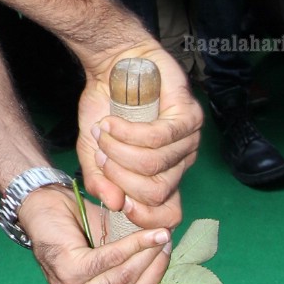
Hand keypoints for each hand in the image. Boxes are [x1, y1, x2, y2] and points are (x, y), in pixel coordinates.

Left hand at [18, 187, 168, 283]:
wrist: (47, 210)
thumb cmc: (80, 239)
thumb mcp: (109, 269)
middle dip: (156, 273)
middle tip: (169, 249)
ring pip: (125, 278)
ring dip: (149, 255)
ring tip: (164, 237)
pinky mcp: (71, 271)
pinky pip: (115, 259)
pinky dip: (138, 244)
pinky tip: (154, 234)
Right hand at [76, 43, 201, 230]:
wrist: (112, 67)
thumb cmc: (105, 109)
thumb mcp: (93, 151)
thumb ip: (100, 179)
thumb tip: (113, 203)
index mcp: (161, 177)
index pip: (169, 214)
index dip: (144, 216)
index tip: (118, 202)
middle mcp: (180, 164)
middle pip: (156, 192)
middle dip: (120, 177)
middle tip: (101, 156)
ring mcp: (188, 141)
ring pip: (154, 165)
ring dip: (118, 150)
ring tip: (103, 131)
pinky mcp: (189, 116)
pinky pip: (159, 137)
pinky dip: (128, 133)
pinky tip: (112, 122)